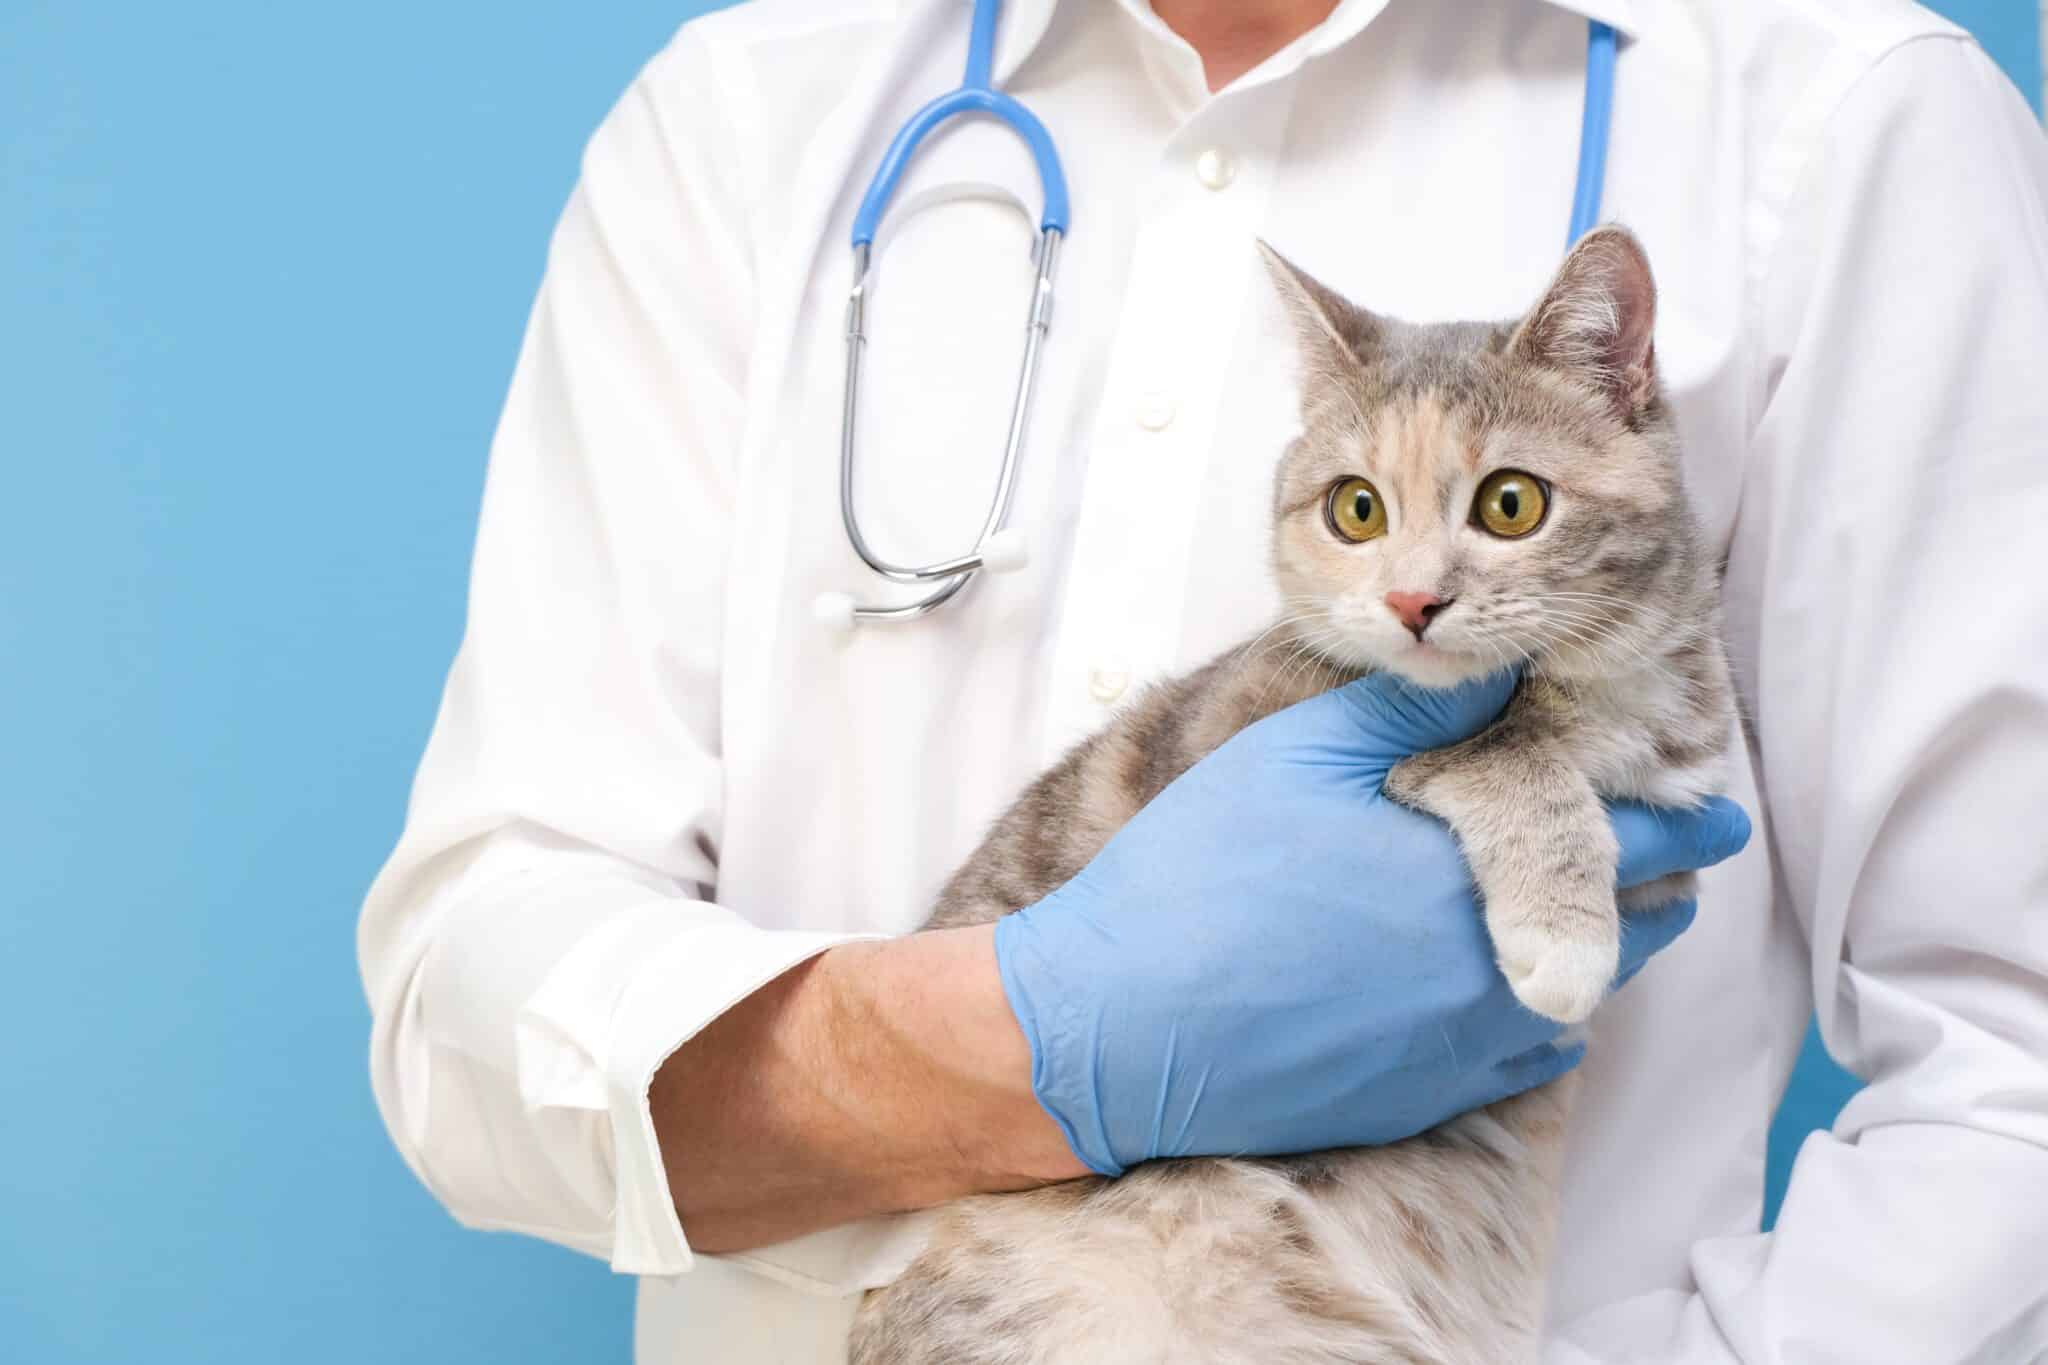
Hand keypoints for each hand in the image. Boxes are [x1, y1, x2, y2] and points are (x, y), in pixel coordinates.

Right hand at [993, 671, 1750, 1177]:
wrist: (1120, 1030)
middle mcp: (1497, 973)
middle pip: (1632, 931)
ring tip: (1613, 914)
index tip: (1720, 804)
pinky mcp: (1420, 1100)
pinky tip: (1526, 994)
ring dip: (1609, 951)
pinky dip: (1546, 1018)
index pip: (1637, 846)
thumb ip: (1417, 712)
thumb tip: (1508, 665)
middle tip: (1674, 853)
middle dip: (1662, 886)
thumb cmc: (1199, 877)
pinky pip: (1525, 1061)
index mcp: (1481, 875)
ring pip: (1587, 999)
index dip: (1688, 820)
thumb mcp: (1299, 757)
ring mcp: (1463, 1051)